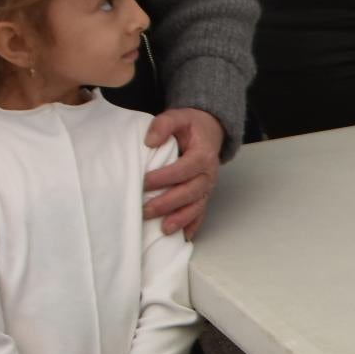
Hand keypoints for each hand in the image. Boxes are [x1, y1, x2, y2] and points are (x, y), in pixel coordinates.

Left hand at [142, 107, 221, 238]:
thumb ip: (164, 125)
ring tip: (163, 229)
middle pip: (190, 192)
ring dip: (180, 219)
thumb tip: (149, 142)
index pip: (184, 169)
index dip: (165, 177)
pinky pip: (200, 213)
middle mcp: (208, 174)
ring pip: (196, 206)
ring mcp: (207, 187)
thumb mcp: (178, 116)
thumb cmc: (191, 126)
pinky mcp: (203, 195)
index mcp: (203, 154)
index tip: (144, 182)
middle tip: (145, 210)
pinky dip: (193, 226)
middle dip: (168, 203)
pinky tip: (183, 237)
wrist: (210, 131)